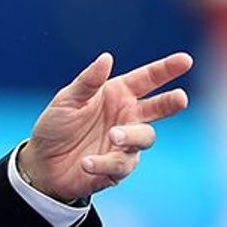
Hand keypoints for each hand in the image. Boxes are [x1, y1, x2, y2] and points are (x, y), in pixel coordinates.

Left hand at [21, 51, 192, 201]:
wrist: (41, 163)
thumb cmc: (56, 126)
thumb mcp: (67, 100)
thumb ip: (88, 82)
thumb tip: (107, 57)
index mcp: (117, 95)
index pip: (146, 80)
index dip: (166, 69)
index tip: (185, 60)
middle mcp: (127, 117)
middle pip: (158, 108)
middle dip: (171, 103)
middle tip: (180, 98)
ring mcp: (125, 144)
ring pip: (144, 137)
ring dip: (130, 135)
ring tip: (113, 135)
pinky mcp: (117, 168)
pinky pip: (120, 165)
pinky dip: (104, 163)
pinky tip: (86, 162)